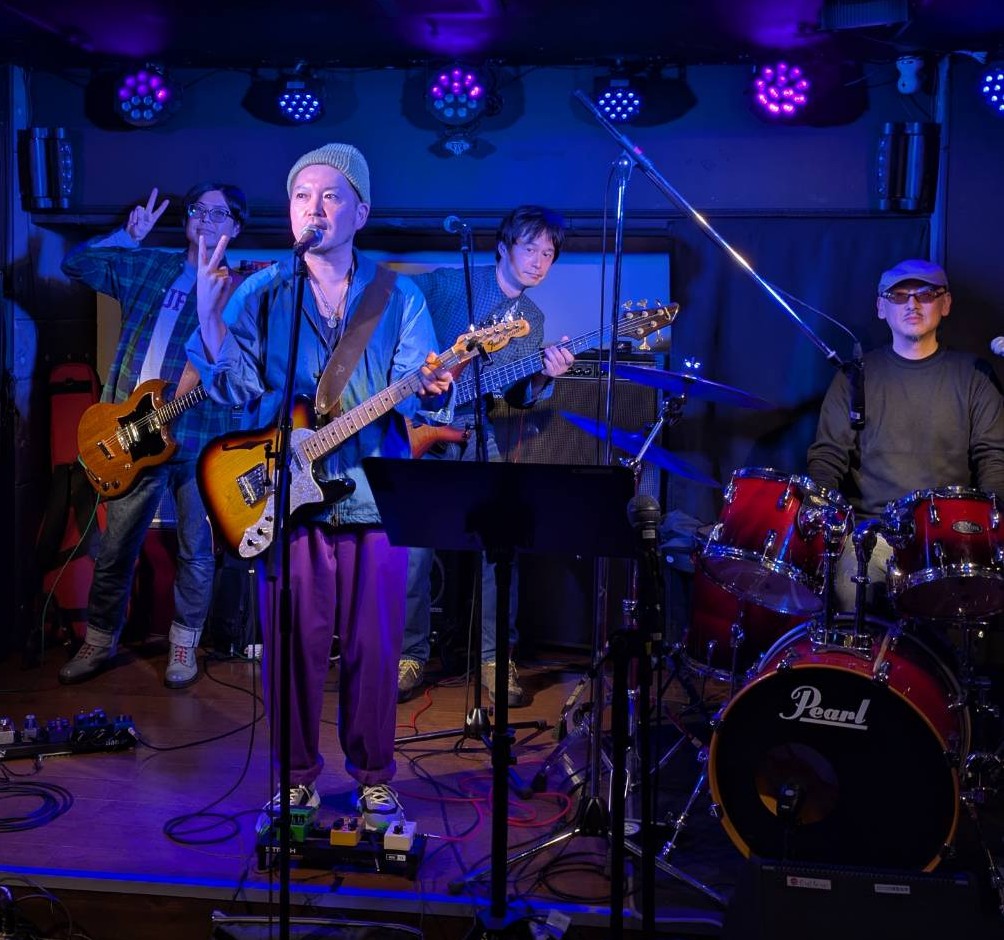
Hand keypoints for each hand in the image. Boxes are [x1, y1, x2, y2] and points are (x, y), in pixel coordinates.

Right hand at [125, 187, 169, 241]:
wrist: (132, 234)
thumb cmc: (139, 232)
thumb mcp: (141, 228)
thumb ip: (141, 219)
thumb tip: (140, 209)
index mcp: (152, 219)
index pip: (159, 212)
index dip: (162, 206)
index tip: (167, 201)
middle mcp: (147, 214)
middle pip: (150, 204)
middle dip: (153, 196)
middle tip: (156, 189)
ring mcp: (141, 213)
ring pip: (138, 209)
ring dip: (136, 216)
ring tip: (136, 223)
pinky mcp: (134, 213)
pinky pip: (132, 212)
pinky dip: (132, 217)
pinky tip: (133, 222)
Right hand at [196, 234, 232, 359]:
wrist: (207, 308)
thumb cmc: (208, 296)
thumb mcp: (209, 283)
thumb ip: (216, 274)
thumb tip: (225, 268)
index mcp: (201, 271)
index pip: (201, 256)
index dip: (202, 246)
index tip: (202, 236)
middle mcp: (206, 271)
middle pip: (216, 256)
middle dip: (221, 245)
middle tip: (226, 236)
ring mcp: (213, 276)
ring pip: (225, 273)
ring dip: (223, 280)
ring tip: (216, 289)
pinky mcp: (220, 281)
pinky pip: (227, 279)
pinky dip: (226, 284)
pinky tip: (219, 291)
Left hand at [418, 351, 453, 396]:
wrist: (428, 378)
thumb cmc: (433, 369)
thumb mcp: (434, 360)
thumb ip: (432, 357)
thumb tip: (428, 360)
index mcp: (448, 377)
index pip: (445, 375)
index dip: (436, 370)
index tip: (429, 365)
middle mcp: (444, 386)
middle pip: (436, 381)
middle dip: (427, 373)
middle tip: (423, 368)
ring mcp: (437, 392)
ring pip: (431, 387)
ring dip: (424, 379)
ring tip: (421, 375)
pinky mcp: (428, 396)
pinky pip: (424, 393)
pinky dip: (420, 387)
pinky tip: (419, 382)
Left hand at [541, 338, 573, 377]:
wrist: (549, 369)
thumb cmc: (556, 359)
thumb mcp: (560, 351)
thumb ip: (563, 344)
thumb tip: (565, 338)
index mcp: (568, 362)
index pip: (570, 359)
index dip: (566, 353)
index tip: (562, 348)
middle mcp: (564, 368)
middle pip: (560, 359)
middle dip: (555, 352)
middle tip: (551, 347)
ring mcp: (558, 371)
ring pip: (554, 362)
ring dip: (550, 355)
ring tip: (547, 350)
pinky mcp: (552, 373)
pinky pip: (549, 366)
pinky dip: (547, 361)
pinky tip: (545, 358)